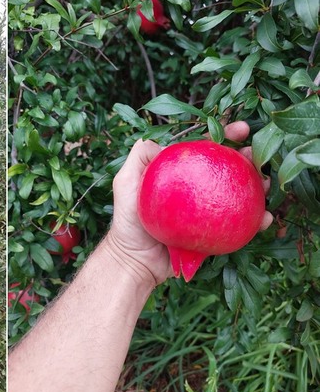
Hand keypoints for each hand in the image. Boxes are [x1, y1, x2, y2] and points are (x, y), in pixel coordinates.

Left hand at [103, 121, 273, 287]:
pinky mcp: (215, 233)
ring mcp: (207, 211)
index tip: (240, 129)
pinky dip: (255, 220)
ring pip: (239, 193)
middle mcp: (196, 189)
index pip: (203, 148)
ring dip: (258, 185)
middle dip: (248, 156)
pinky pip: (239, 225)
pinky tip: (265, 217)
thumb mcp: (125, 183)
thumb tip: (161, 140)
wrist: (134, 263)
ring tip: (266, 182)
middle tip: (258, 154)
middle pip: (227, 167)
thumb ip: (139, 158)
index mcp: (179, 173)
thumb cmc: (126, 223)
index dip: (223, 135)